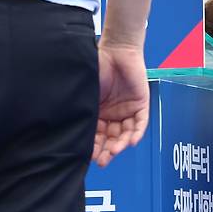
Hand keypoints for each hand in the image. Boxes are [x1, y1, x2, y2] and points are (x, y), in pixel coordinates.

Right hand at [93, 43, 149, 166]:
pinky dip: (137, 133)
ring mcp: (128, 110)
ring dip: (121, 144)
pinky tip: (131, 142)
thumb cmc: (97, 68)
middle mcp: (114, 115)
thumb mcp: (86, 94)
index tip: (90, 156)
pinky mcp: (142, 104)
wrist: (115, 51)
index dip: (94, 146)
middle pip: (112, 138)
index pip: (97, 135)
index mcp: (99, 113)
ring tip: (114, 152)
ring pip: (126, 133)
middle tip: (103, 160)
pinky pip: (141, 122)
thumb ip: (84, 110)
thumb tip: (71, 131)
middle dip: (107, 150)